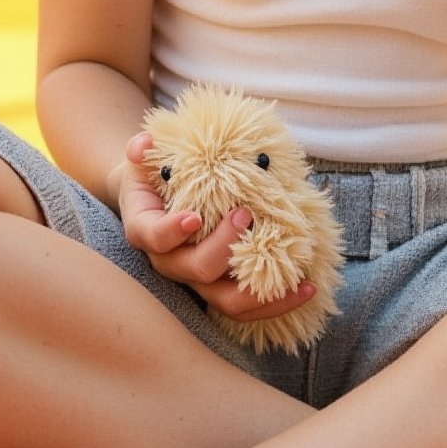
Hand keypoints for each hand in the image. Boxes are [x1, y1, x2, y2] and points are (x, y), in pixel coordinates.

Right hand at [118, 132, 315, 324]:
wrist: (153, 204)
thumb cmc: (151, 178)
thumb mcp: (142, 161)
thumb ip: (140, 151)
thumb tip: (144, 142)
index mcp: (146, 231)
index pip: (154, 237)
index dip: (172, 232)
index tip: (193, 217)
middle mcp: (171, 262)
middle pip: (197, 269)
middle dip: (225, 247)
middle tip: (246, 214)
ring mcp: (197, 280)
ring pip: (226, 301)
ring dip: (263, 294)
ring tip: (298, 280)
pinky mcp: (220, 287)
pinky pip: (246, 305)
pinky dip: (276, 302)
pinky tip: (306, 289)